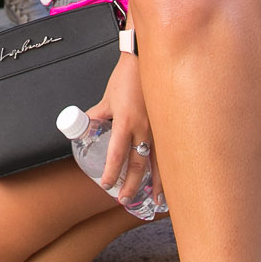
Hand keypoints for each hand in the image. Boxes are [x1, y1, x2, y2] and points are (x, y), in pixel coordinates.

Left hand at [87, 51, 162, 212]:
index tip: (106, 184)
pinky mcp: (170, 125)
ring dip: (157, 184)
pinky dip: (170, 168)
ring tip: (156, 201)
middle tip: (124, 199)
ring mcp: (160, 127)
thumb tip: (86, 127)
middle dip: (132, 185)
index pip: (117, 153)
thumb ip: (97, 115)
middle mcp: (145, 127)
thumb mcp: (107, 98)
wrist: (148, 60)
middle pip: (139, 164)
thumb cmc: (125, 77)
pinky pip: (170, 152)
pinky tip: (174, 180)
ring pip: (160, 162)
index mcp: (126, 120)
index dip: (111, 172)